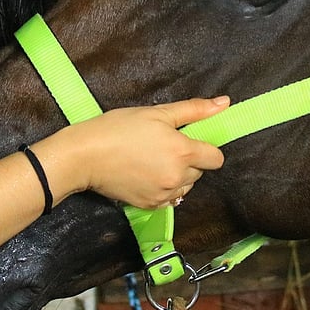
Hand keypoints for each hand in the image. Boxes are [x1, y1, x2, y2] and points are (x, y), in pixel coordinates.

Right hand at [44, 96, 227, 209]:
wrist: (85, 156)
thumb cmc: (118, 128)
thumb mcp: (157, 113)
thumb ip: (194, 110)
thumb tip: (224, 103)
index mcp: (183, 153)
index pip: (216, 158)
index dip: (206, 147)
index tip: (190, 140)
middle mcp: (177, 177)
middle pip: (200, 172)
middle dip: (189, 160)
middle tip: (164, 146)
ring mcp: (164, 194)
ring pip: (185, 186)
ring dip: (178, 175)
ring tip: (153, 160)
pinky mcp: (150, 206)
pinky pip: (169, 198)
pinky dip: (163, 187)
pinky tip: (146, 174)